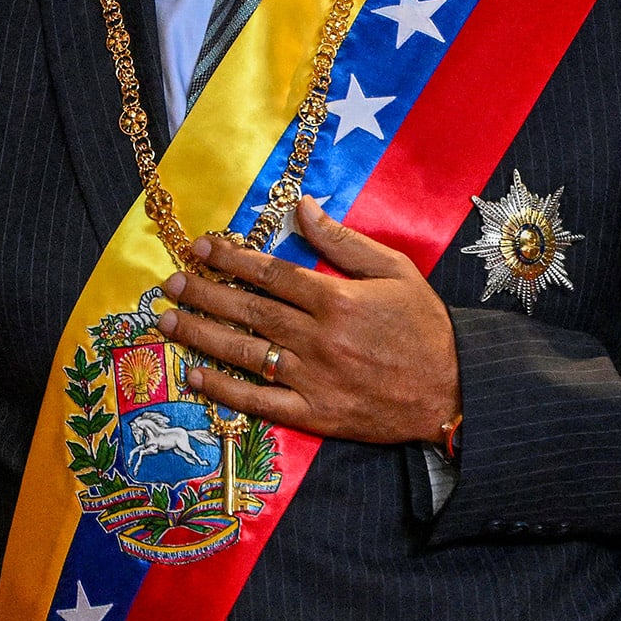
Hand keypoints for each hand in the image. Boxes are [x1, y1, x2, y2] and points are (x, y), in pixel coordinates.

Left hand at [154, 195, 459, 445]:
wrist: (453, 392)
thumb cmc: (425, 328)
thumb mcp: (395, 272)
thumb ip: (344, 241)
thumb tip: (303, 206)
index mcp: (337, 299)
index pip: (270, 274)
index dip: (231, 259)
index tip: (200, 249)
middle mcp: (318, 338)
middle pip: (249, 311)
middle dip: (204, 294)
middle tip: (169, 282)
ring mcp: (313, 379)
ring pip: (245, 353)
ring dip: (201, 336)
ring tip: (167, 321)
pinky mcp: (314, 414)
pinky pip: (259, 402)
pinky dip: (224, 390)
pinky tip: (195, 375)